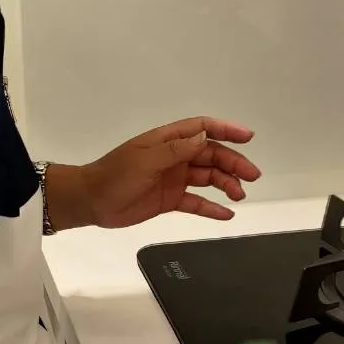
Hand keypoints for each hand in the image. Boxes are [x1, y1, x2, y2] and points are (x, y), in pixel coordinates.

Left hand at [45, 119, 260, 230]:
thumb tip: (204, 138)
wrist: (91, 201)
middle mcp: (174, 157)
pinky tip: (227, 214)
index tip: (247, 137)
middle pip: (211, 155)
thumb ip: (176, 150)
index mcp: (168, 140)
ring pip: (208, 178)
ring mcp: (174, 178)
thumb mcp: (146, 159)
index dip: (226, 130)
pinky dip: (212, 208)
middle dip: (233, 163)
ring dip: (226, 184)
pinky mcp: (170, 200)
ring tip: (240, 195)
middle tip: (252, 176)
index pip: (202, 129)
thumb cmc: (115, 175)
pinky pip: (196, 202)